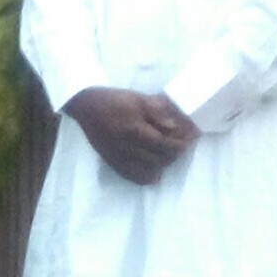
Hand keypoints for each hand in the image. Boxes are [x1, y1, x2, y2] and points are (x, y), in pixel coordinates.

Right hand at [63, 87, 196, 185]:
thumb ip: (158, 112)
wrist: (85, 106)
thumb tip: (174, 127)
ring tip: (168, 156)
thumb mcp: (139, 98)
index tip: (190, 139)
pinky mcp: (112, 161)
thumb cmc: (114, 99)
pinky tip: (154, 174)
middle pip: (159, 159)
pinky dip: (146, 178)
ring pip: (147, 171)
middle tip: (182, 146)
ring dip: (162, 165)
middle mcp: (127, 147)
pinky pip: (131, 176)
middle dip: (174, 154)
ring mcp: (118, 157)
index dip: (180, 144)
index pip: (164, 144)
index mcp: (135, 130)